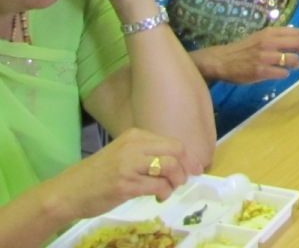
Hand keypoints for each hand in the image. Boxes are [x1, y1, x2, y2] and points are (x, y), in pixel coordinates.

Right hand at [50, 128, 198, 221]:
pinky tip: (158, 197)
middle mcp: (133, 146)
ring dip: (176, 181)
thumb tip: (179, 163)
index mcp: (135, 135)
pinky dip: (164, 193)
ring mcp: (128, 165)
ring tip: (168, 190)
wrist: (68, 191)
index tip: (196, 169)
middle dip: (186, 168)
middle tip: (184, 181)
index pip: (173, 142)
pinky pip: (157, 186)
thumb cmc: (98, 174)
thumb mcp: (123, 154)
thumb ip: (147, 154)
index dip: (189, 157)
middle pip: (175, 151)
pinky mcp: (124, 184)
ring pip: (169, 167)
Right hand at [193, 27, 298, 83]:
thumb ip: (278, 38)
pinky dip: (285, 74)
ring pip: (292, 59)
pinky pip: (282, 73)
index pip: (298, 32)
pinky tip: (280, 73)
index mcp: (271, 32)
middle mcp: (269, 42)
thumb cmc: (244, 50)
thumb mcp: (261, 37)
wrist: (222, 60)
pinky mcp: (260, 71)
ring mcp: (265, 57)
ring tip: (294, 66)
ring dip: (297, 64)